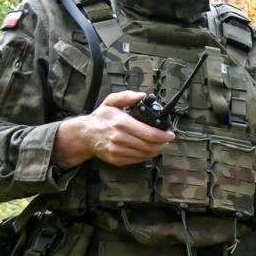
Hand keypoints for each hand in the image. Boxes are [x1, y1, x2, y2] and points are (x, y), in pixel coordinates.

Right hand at [54, 90, 175, 167]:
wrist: (85, 134)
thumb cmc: (101, 117)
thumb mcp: (111, 101)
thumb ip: (127, 96)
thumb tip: (142, 95)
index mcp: (121, 123)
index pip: (150, 134)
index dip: (164, 136)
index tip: (170, 134)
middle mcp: (119, 138)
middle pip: (150, 145)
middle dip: (162, 143)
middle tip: (166, 139)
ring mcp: (117, 150)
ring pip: (145, 154)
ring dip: (156, 150)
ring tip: (159, 144)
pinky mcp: (116, 159)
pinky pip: (137, 160)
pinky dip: (146, 155)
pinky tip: (147, 149)